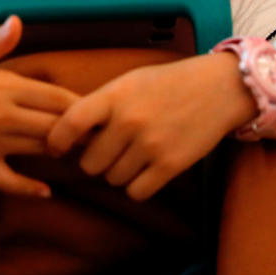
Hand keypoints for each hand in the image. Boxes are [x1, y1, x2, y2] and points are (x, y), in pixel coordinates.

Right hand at [0, 16, 80, 196]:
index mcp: (4, 84)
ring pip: (41, 150)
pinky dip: (31, 188)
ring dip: (61, 152)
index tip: (95, 109)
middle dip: (79, 130)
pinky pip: (10, 182)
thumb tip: (17, 21)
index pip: (59, 98)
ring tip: (79, 154)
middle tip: (95, 134)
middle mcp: (3, 115)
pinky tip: (46, 190)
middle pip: (57, 125)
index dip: (82, 105)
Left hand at [45, 52, 254, 200]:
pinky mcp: (171, 165)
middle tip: (110, 151)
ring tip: (135, 155)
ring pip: (112, 179)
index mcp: (115, 95)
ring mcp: (151, 145)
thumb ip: (101, 104)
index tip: (56, 149)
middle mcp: (129, 121)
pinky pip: (136, 192)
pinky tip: (147, 170)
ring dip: (119, 173)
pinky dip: (138, 186)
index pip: (71, 123)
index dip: (56, 141)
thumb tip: (68, 134)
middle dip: (96, 161)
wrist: (219, 88)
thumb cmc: (169, 84)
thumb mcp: (130, 82)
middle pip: (90, 164)